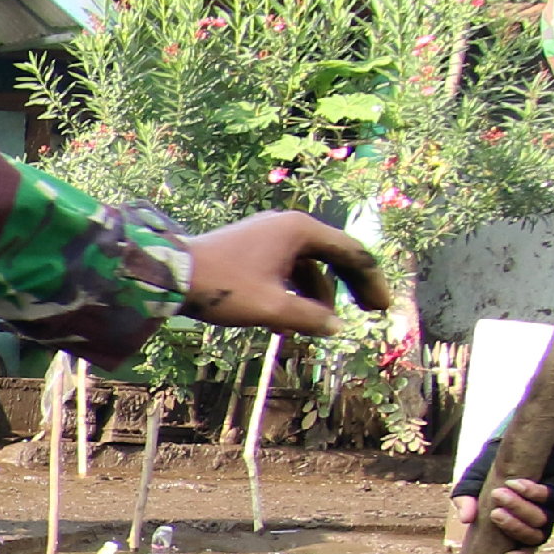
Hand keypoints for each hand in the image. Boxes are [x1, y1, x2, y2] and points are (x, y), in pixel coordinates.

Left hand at [177, 212, 387, 337]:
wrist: (170, 276)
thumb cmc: (223, 287)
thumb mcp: (272, 307)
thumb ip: (310, 317)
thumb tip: (337, 327)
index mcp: (299, 230)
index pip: (351, 253)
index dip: (371, 281)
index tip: (383, 308)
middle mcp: (287, 226)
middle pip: (333, 256)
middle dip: (351, 287)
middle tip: (371, 313)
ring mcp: (268, 236)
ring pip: (307, 267)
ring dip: (317, 296)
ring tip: (318, 326)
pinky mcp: (252, 249)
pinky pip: (284, 271)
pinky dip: (292, 293)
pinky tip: (288, 324)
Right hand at [466, 475, 553, 553]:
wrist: (514, 446)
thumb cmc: (491, 472)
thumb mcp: (471, 486)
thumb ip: (465, 501)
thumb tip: (466, 519)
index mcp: (519, 527)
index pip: (526, 550)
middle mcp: (539, 521)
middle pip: (534, 536)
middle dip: (513, 526)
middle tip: (494, 512)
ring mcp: (553, 506)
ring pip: (543, 519)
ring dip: (521, 509)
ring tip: (499, 493)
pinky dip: (534, 493)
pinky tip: (516, 484)